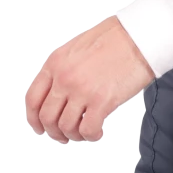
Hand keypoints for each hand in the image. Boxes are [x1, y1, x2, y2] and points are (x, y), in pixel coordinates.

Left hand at [25, 16, 154, 143]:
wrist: (140, 35)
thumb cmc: (116, 39)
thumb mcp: (77, 49)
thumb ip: (64, 70)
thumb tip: (60, 94)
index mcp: (55, 63)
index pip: (32, 99)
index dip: (34, 119)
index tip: (41, 128)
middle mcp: (64, 77)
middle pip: (47, 117)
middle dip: (54, 132)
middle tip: (64, 136)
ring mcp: (82, 90)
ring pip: (65, 127)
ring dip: (74, 136)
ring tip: (85, 133)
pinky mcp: (102, 100)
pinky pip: (87, 130)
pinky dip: (91, 136)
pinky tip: (98, 131)